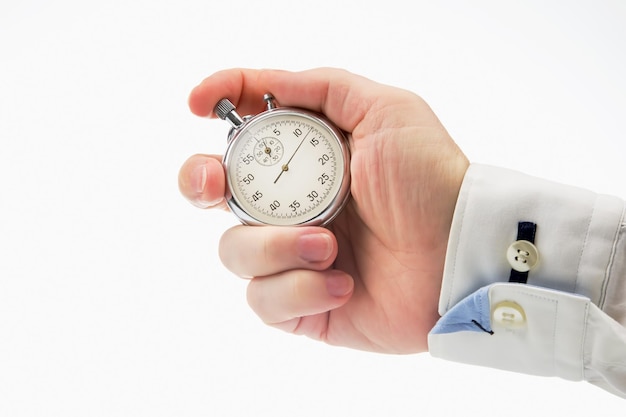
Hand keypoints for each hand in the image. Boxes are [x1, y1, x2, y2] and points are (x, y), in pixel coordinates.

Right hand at [178, 68, 468, 352]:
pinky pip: (264, 300)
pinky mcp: (303, 305)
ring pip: (234, 250)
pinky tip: (344, 284)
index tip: (197, 105)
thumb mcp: (385, 110)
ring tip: (330, 247)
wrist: (461, 256)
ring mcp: (294, 257)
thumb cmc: (431, 180)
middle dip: (201, 181)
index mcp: (305, 159)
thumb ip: (321, 87)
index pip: (243, 134)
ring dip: (275, 246)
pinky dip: (300, 290)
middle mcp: (292, 207)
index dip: (215, 111)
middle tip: (215, 184)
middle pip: (214, 192)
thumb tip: (256, 88)